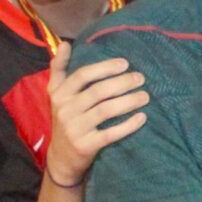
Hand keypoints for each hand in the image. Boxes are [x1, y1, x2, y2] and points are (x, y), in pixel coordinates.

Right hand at [44, 48, 149, 187]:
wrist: (61, 158)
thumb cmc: (66, 119)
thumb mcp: (56, 94)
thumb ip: (59, 69)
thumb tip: (65, 43)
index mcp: (58, 94)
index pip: (82, 75)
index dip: (105, 67)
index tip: (125, 63)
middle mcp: (64, 110)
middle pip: (97, 92)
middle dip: (122, 83)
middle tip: (141, 78)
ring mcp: (74, 129)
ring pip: (105, 111)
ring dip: (129, 101)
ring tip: (145, 96)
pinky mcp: (85, 146)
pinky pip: (110, 134)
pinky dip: (128, 125)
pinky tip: (142, 118)